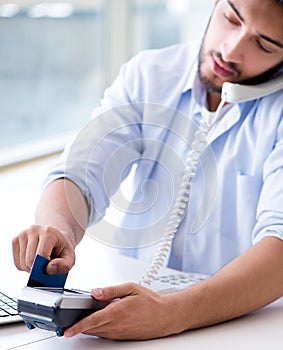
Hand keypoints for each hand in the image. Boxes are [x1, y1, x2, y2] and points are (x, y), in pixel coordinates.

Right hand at [12, 224, 75, 274]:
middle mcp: (34, 229)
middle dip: (38, 269)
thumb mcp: (70, 257)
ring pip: (22, 263)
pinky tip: (34, 260)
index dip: (45, 267)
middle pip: (30, 260)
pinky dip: (24, 266)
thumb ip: (64, 266)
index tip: (51, 267)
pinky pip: (17, 262)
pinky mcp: (16, 239)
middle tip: (47, 266)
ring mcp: (23, 233)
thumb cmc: (63, 247)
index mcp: (48, 232)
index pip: (41, 255)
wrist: (56, 236)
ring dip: (31, 268)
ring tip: (41, 262)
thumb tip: (49, 269)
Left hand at [64, 282, 180, 339]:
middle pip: (91, 328)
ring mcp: (119, 333)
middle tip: (68, 318)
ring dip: (88, 327)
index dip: (77, 326)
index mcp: (117, 312)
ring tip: (81, 317)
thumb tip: (95, 292)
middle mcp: (117, 325)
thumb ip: (111, 290)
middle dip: (79, 325)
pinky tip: (98, 321)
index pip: (92, 321)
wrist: (166, 316)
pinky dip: (98, 329)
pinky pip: (105, 335)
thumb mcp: (131, 288)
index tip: (67, 330)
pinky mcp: (122, 337)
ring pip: (97, 332)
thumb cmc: (150, 301)